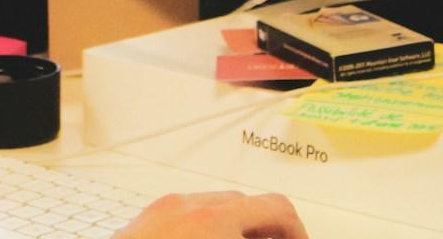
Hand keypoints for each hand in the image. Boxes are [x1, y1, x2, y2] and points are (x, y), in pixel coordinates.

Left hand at [110, 191, 307, 238]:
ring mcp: (165, 210)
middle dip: (264, 232)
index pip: (277, 208)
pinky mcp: (146, 219)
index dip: (296, 231)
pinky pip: (187, 215)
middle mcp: (190, 206)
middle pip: (247, 205)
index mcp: (217, 219)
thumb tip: (275, 238)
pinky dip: (205, 230)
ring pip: (215, 208)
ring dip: (234, 229)